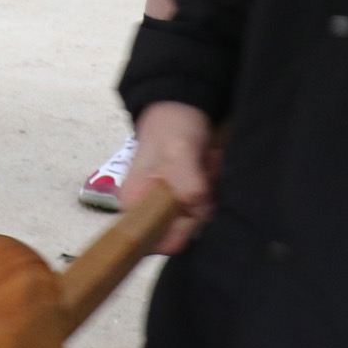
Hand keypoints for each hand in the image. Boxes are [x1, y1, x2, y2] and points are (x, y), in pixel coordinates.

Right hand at [124, 101, 222, 253]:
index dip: (187, 226)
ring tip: (208, 161)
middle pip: (184, 229)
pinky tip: (210, 164)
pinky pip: (204, 205)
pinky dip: (213, 187)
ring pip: (198, 217)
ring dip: (210, 192)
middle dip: (202, 203)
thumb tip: (198, 213)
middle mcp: (147, 209)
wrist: (180, 105)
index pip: (161, 242)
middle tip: (205, 172)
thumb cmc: (171, 128)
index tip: (199, 199)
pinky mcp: (183, 196)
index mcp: (134, 205)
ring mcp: (167, 203)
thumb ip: (187, 185)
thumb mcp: (178, 154)